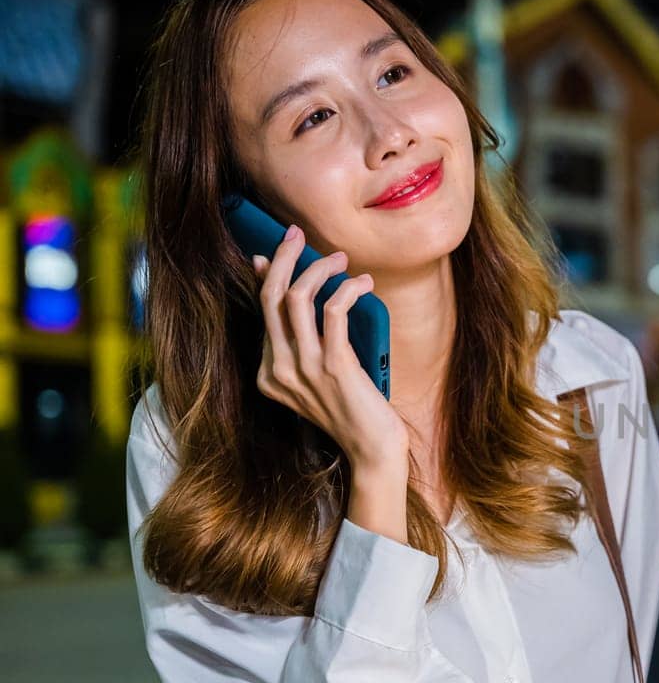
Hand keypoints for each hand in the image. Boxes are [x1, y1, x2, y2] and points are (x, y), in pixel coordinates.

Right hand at [250, 225, 407, 473]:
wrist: (373, 450)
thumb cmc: (354, 409)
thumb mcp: (321, 374)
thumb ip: (308, 339)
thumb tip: (299, 293)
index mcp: (270, 373)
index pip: (261, 310)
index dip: (270, 273)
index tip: (280, 249)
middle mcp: (279, 370)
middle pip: (271, 297)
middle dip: (284, 257)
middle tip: (296, 233)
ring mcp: (303, 369)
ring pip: (297, 298)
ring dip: (318, 268)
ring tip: (340, 258)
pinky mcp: (333, 367)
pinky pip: (334, 312)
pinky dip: (348, 290)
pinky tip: (363, 284)